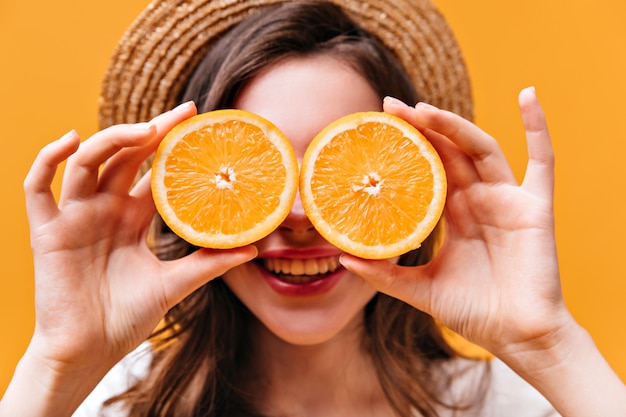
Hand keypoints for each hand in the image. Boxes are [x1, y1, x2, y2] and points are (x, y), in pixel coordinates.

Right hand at [23, 102, 256, 378]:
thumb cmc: (127, 317)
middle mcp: (104, 210)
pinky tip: (70, 141)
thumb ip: (208, 264)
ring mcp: (74, 217)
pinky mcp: (47, 232)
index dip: (170, 145)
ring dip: (111, 140)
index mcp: (131, 218)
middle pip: (123, 157)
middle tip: (182, 114)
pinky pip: (37, 188)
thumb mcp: (174, 284)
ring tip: (145, 130)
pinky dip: (47, 161)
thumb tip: (253, 248)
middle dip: (150, 132)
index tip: (198, 122)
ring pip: (86, 163)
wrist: (91, 351)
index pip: (151, 171)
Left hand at [341, 88, 570, 357]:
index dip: (405, 144)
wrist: (516, 338)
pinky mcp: (535, 207)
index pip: (427, 166)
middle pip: (448, 150)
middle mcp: (479, 198)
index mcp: (454, 212)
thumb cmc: (473, 312)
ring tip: (422, 109)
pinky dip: (538, 126)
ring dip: (454, 124)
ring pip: (479, 148)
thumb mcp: (419, 289)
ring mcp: (507, 199)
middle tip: (389, 107)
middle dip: (420, 126)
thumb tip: (343, 259)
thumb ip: (385, 274)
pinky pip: (543, 160)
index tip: (376, 125)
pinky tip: (527, 94)